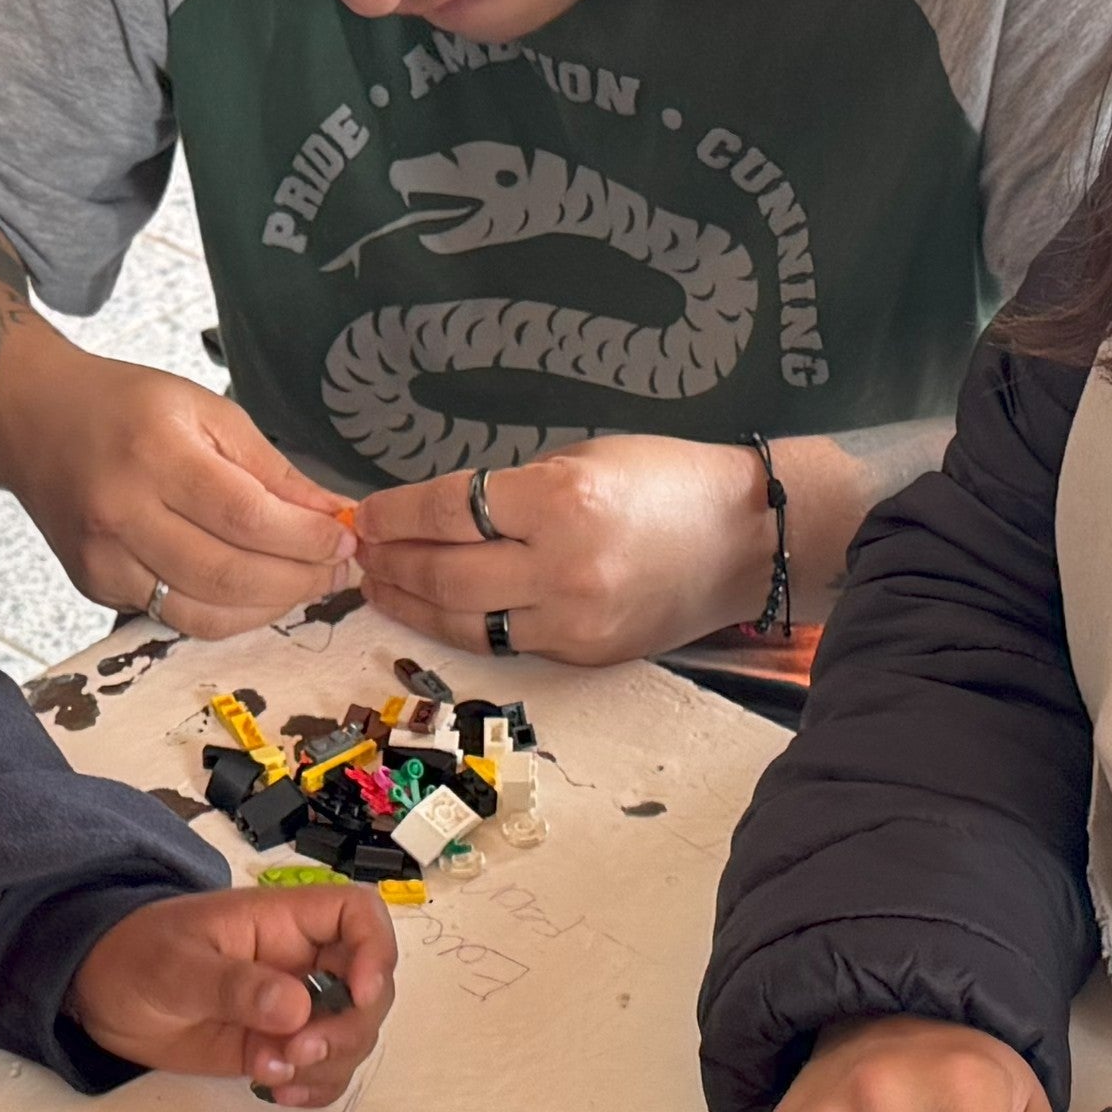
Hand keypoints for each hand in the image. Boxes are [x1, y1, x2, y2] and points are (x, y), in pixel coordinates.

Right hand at [0, 338, 357, 633]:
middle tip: (337, 570)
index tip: (346, 539)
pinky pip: (174, 618)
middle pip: (228, 574)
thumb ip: (271, 469)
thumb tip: (334, 517)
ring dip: (269, 607)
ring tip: (304, 583)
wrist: (33, 419)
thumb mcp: (206, 410)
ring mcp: (102, 558)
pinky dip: (226, 614)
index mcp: (155, 452)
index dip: (306, 539)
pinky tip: (254, 592)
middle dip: (299, 580)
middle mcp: (121, 512)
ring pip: (203, 613)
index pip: (247, 517)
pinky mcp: (94, 586)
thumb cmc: (126, 407)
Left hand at [69, 880, 394, 1111]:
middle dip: (349, 1027)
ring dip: (330, 1063)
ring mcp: (291, 1009)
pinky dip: (312, 1087)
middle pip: (370, 987)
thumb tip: (296, 1010)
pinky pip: (321, 1069)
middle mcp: (299, 963)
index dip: (376, 950)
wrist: (98, 994)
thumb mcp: (176, 965)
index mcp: (283, 922)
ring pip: (351, 1035)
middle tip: (300, 1052)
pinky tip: (274, 1089)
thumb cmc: (134, 955)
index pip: (359, 915)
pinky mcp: (276, 1047)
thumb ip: (234, 986)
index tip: (360, 993)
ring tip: (273, 1073)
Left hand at [351, 435, 778, 664]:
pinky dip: (463, 623)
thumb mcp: (585, 458)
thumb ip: (513, 491)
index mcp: (563, 499)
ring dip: (412, 604)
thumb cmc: (668, 480)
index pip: (450, 508)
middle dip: (392, 563)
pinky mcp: (584, 653)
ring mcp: (574, 619)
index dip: (397, 513)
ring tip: (381, 587)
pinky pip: (506, 641)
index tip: (368, 513)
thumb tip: (438, 514)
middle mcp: (564, 566)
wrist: (748, 538)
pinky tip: (437, 609)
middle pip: (445, 573)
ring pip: (465, 621)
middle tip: (362, 553)